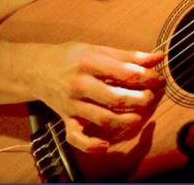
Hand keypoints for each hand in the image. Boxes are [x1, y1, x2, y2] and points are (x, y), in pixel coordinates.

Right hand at [34, 42, 164, 152]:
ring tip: (139, 117)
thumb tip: (158, 57)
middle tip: (151, 98)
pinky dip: (91, 145)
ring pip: (102, 118)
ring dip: (124, 121)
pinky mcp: (65, 119)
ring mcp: (72, 104)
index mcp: (88, 62)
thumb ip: (127, 56)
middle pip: (114, 97)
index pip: (122, 72)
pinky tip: (106, 144)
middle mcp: (79, 84)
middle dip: (138, 100)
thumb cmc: (71, 57)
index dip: (145, 77)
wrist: (36, 69)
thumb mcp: (96, 50)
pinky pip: (77, 137)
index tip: (158, 78)